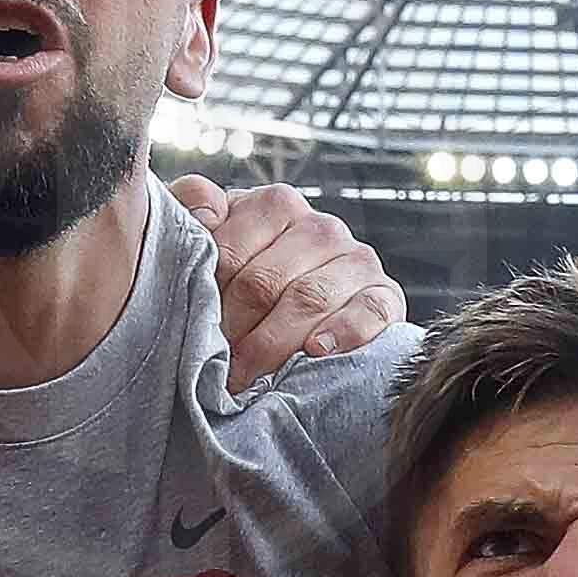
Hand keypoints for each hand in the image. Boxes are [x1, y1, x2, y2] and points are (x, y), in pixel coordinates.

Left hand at [176, 175, 399, 376]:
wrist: (293, 306)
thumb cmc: (242, 270)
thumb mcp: (209, 229)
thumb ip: (191, 200)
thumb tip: (207, 215)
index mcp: (277, 205)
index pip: (231, 254)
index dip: (208, 299)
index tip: (192, 328)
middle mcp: (322, 227)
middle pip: (265, 282)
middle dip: (235, 330)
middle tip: (214, 365)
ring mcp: (357, 260)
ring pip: (310, 299)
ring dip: (273, 343)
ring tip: (247, 376)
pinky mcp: (385, 295)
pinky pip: (370, 311)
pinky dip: (344, 331)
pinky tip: (316, 351)